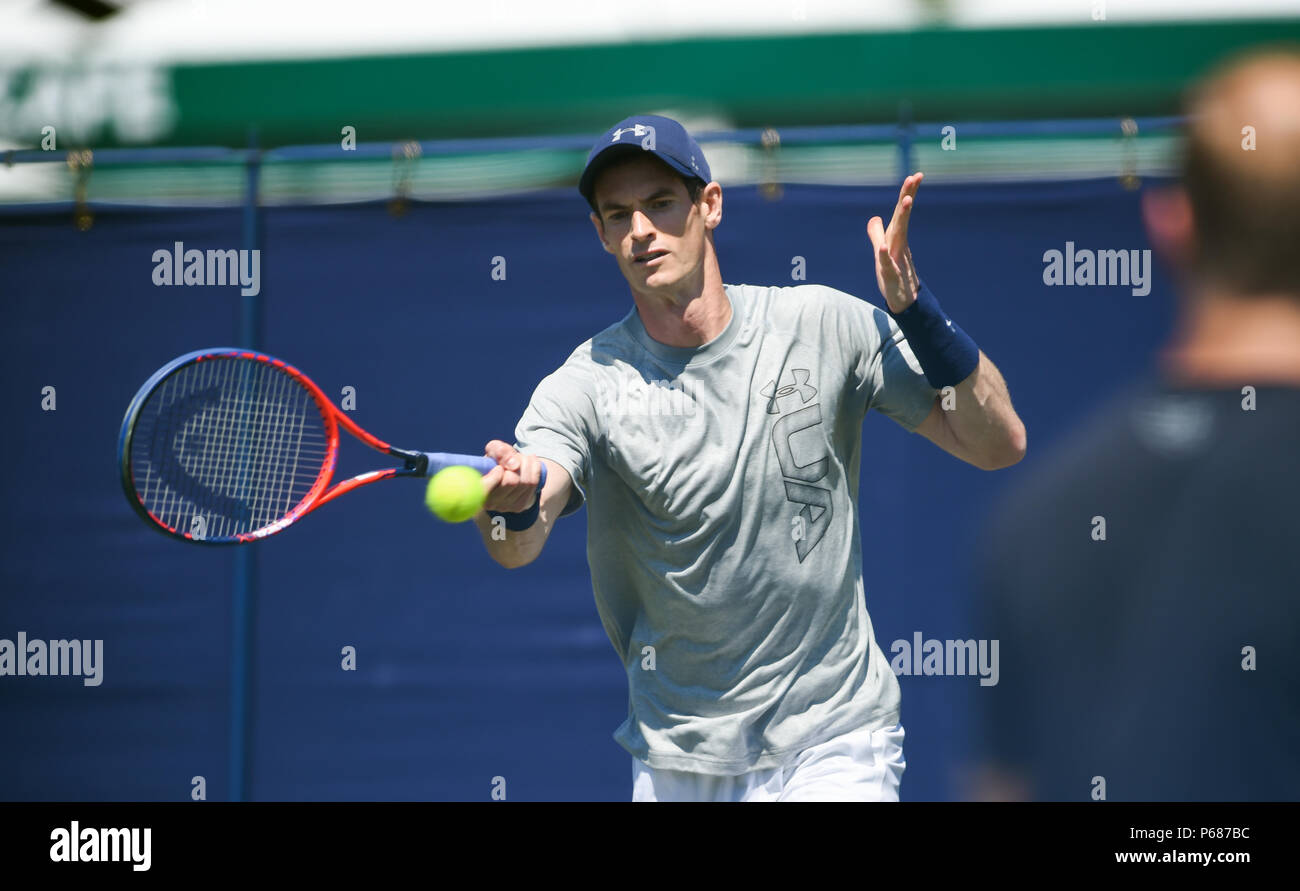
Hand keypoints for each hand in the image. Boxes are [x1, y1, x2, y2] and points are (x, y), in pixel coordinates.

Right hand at [481, 440, 543, 512]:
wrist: (507, 474)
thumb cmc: (495, 462)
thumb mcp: (492, 451)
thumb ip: (498, 450)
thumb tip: (514, 464)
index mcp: (476, 489)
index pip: (485, 488)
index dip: (496, 475)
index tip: (499, 467)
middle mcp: (490, 502)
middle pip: (512, 481)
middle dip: (517, 463)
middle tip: (514, 457)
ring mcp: (506, 506)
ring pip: (525, 481)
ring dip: (526, 464)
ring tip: (522, 458)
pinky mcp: (520, 506)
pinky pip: (534, 483)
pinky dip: (535, 468)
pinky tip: (530, 463)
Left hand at [867, 172, 923, 313]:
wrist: (904, 302)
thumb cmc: (894, 276)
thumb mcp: (881, 253)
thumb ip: (876, 235)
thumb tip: (873, 218)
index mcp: (896, 238)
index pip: (900, 213)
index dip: (907, 194)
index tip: (915, 175)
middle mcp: (898, 245)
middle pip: (902, 218)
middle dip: (908, 197)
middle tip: (916, 177)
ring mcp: (896, 260)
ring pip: (898, 237)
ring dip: (902, 218)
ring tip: (907, 200)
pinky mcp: (891, 276)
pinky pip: (888, 264)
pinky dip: (885, 255)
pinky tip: (883, 246)